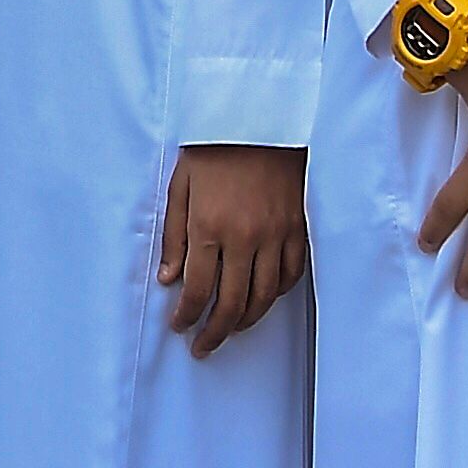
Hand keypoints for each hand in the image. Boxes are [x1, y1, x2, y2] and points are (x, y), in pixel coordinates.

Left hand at [159, 142, 307, 353]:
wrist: (259, 121)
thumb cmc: (212, 151)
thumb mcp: (180, 187)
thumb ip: (174, 236)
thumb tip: (169, 279)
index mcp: (209, 227)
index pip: (198, 289)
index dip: (188, 315)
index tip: (180, 327)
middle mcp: (244, 238)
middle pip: (232, 302)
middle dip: (215, 331)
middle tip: (203, 347)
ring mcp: (275, 236)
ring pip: (265, 296)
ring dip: (247, 320)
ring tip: (230, 331)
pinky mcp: (297, 230)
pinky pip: (290, 274)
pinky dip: (276, 294)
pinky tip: (262, 300)